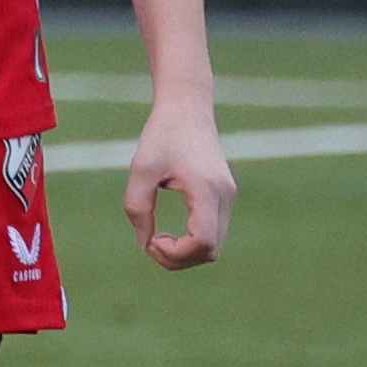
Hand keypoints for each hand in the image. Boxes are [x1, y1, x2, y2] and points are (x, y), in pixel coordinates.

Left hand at [124, 91, 231, 270]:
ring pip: (214, 246)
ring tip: (158, 237)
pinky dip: (193, 242)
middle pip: (211, 251)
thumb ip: (137, 207)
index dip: (176, 253)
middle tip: (151, 242)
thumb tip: (144, 243)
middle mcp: (224, 197)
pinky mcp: (224, 198)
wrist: (188, 109)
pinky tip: (171, 232)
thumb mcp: (141, 169)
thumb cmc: (163, 134)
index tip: (152, 239)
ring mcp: (228, 198)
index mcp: (206, 189)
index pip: (203, 241)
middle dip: (179, 258)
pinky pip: (213, 233)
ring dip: (186, 252)